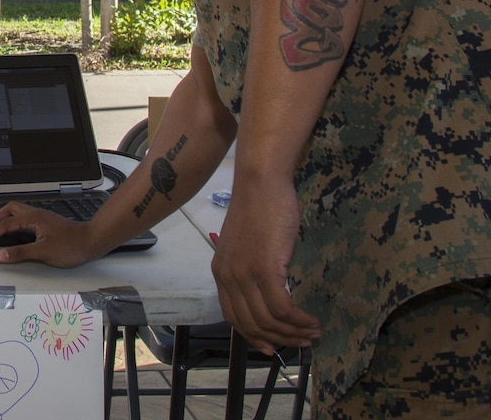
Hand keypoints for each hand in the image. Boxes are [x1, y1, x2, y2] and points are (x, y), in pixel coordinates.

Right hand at [0, 202, 100, 266]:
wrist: (92, 241)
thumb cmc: (72, 246)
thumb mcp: (43, 252)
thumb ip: (20, 253)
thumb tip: (1, 254)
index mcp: (33, 219)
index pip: (6, 225)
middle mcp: (36, 214)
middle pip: (10, 209)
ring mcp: (42, 217)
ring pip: (18, 211)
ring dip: (5, 219)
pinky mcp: (47, 222)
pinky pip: (25, 217)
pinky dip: (15, 222)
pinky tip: (16, 232)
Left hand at [209, 180, 320, 352]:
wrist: (261, 183)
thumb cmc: (259, 208)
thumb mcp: (246, 245)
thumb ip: (251, 269)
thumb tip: (269, 293)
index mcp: (220, 272)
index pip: (233, 317)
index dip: (253, 336)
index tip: (272, 348)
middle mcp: (227, 276)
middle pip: (251, 324)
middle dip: (278, 340)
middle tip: (302, 343)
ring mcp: (244, 274)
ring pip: (268, 321)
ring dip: (293, 333)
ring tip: (312, 334)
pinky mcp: (265, 269)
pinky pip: (282, 309)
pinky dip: (299, 320)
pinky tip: (311, 320)